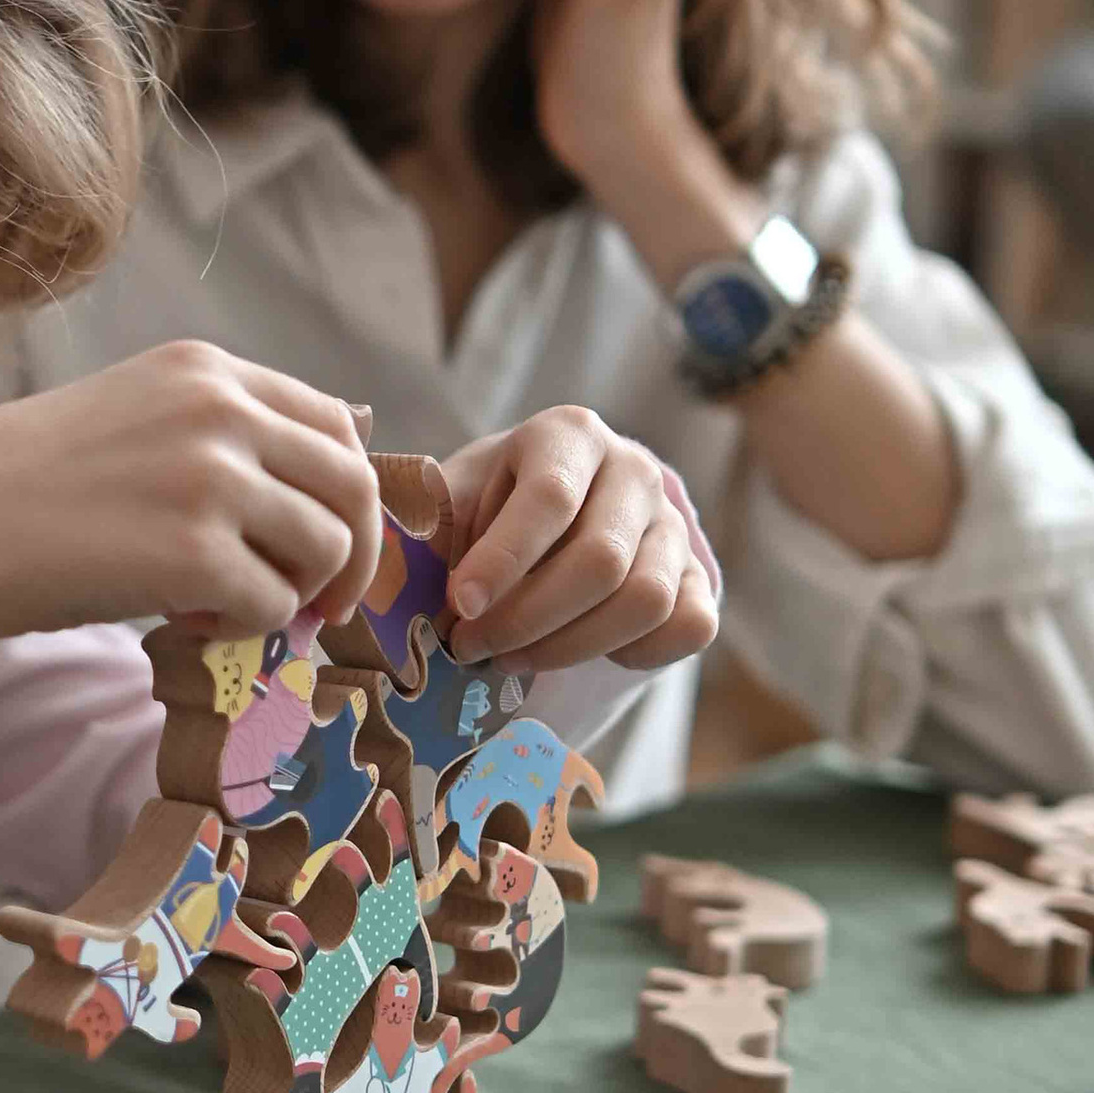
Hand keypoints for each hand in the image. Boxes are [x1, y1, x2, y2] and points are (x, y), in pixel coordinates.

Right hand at [0, 342, 383, 641]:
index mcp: (206, 370)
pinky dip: (244, 631)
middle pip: (352, 485)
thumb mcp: (129, 418)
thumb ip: (214, 437)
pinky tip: (185, 623)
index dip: (346, 494)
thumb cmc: (11, 486)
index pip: (335, 422)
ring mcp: (212, 477)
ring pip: (325, 549)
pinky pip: (273, 606)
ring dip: (290, 595)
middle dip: (351, 556)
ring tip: (222, 609)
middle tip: (321, 606)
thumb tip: (310, 494)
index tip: (326, 545)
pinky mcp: (194, 552)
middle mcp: (221, 409)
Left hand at [438, 408, 718, 673]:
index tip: (460, 606)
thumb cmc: (489, 506)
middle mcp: (634, 470)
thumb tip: (394, 576)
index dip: (503, 560)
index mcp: (568, 435)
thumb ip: (429, 526)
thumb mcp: (452, 497)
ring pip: (645, 601)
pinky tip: (576, 650)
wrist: (552, 514)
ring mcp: (673, 524)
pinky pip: (689, 626)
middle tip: (469, 647)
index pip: (550, 498)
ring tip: (509, 658)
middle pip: (601, 561)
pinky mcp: (699, 575)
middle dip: (527, 620)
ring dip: (568, 647)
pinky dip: (634, 654)